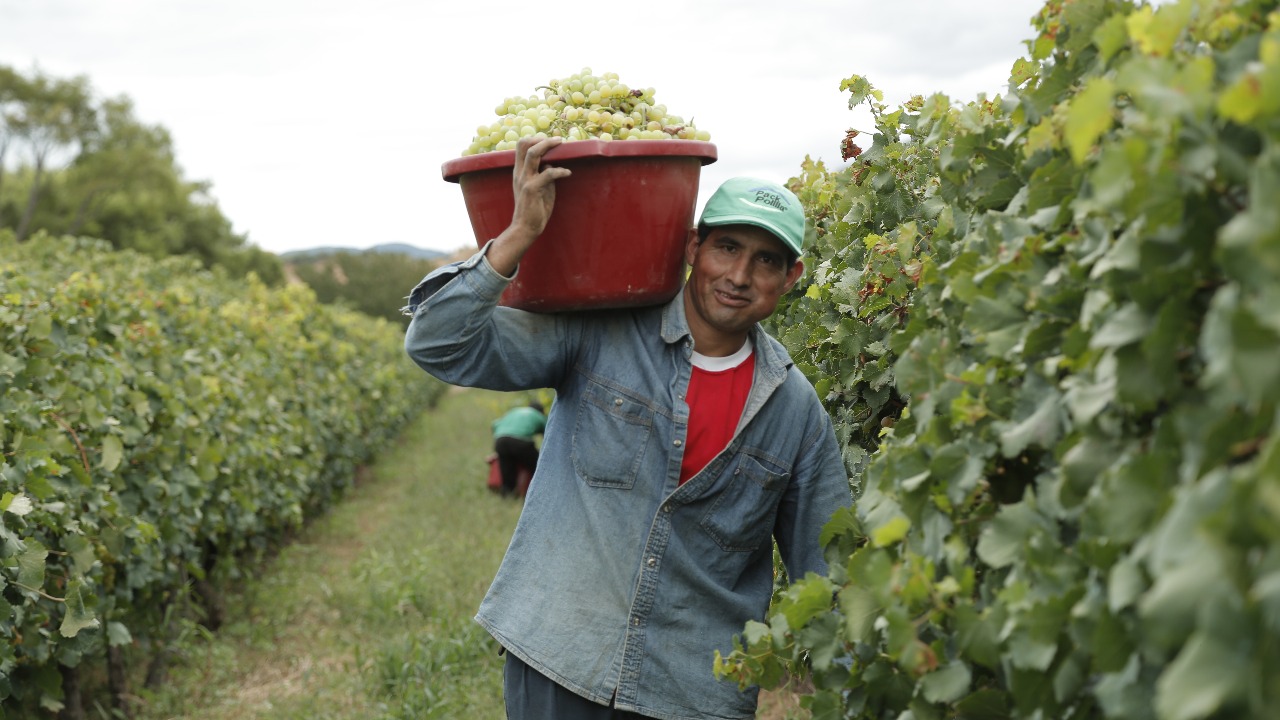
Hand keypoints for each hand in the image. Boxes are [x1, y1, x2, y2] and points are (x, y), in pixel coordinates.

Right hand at [488, 136, 572, 276]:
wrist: (525, 227)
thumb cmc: (534, 209)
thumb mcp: (539, 188)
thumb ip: (543, 175)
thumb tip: (551, 164)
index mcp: (519, 171)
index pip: (521, 146)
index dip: (535, 139)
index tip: (550, 140)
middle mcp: (519, 172)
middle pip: (524, 144)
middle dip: (542, 139)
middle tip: (558, 140)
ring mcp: (524, 180)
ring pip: (533, 154)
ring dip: (549, 146)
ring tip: (562, 145)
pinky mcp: (532, 189)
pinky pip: (548, 173)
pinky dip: (560, 171)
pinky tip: (568, 173)